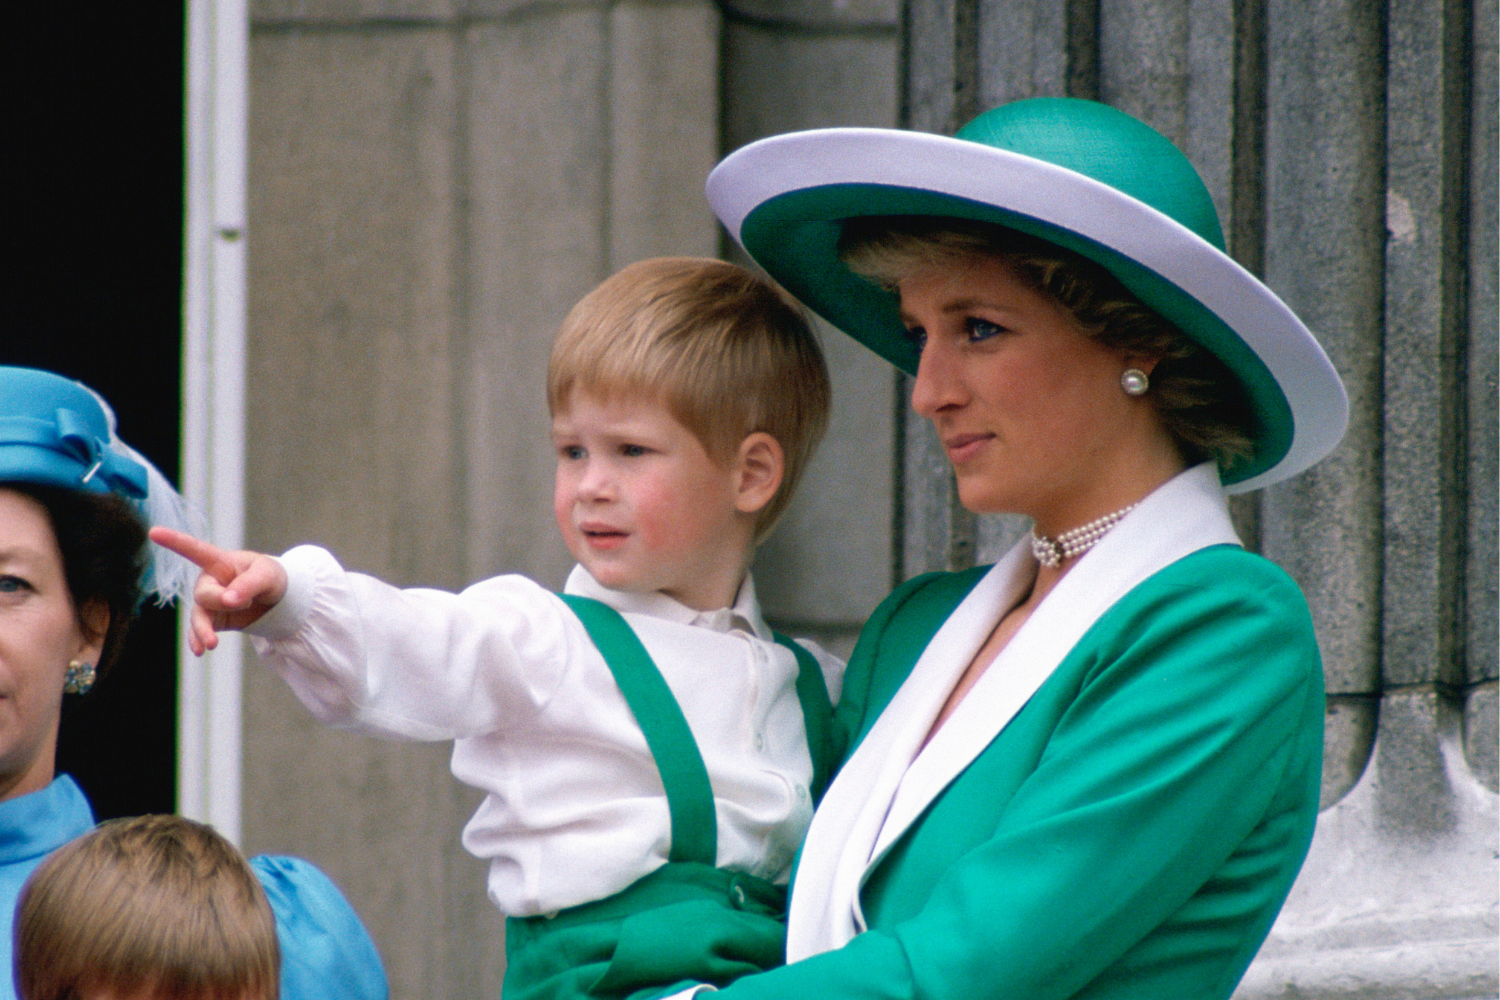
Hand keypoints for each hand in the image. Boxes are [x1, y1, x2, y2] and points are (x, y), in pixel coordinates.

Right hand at [148, 527, 289, 654]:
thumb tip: (228, 600)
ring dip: (203, 630)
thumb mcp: (267, 575)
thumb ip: (248, 585)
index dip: (175, 540)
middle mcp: (209, 581)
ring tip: (212, 644)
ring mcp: (209, 602)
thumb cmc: (269, 577)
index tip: (153, 532)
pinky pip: (200, 631)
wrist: (275, 599)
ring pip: (198, 616)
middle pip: (203, 594)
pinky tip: (200, 650)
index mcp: (220, 562)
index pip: (195, 549)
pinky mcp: (213, 620)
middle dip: (222, 601)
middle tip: (247, 602)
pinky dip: (198, 640)